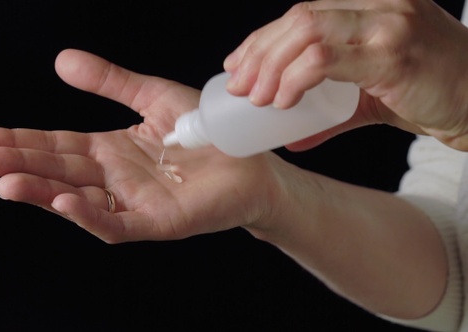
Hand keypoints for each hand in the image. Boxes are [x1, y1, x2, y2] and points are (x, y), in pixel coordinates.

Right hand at [0, 49, 287, 242]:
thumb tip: (61, 60)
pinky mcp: (156, 222)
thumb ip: (110, 81)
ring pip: (77, 200)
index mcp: (109, 150)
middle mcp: (113, 178)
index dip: (18, 142)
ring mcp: (132, 203)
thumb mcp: (152, 96)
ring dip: (40, 192)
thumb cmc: (205, 130)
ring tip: (4, 182)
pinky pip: (117, 222)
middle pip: (57, 171)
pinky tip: (63, 201)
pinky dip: (90, 215)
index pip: (54, 145)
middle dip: (16, 166)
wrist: (249, 157)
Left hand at [223, 0, 467, 150]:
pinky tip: (284, 100)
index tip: (237, 66)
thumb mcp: (371, 94)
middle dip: (259, 53)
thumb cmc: (430, 93)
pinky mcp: (393, 52)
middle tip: (240, 86)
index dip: (262, 38)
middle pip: (298, 17)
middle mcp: (379, 4)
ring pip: (306, 31)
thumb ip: (330, 108)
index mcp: (369, 6)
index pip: (302, 13)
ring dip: (271, 66)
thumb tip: (290, 136)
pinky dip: (295, 79)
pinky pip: (325, 59)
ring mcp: (388, 22)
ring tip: (257, 98)